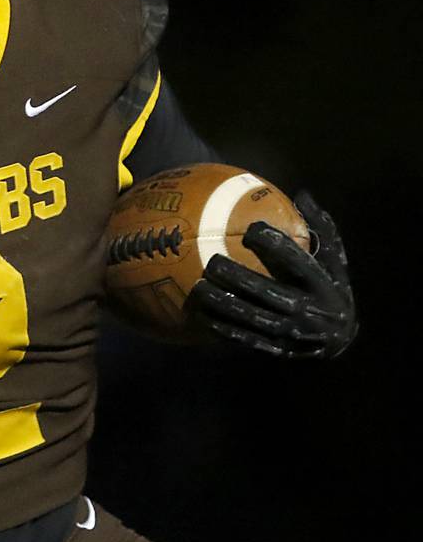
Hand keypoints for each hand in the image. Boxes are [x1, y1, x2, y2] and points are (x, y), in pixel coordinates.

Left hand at [188, 192, 356, 358]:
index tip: (252, 229)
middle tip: (212, 262)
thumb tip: (303, 194)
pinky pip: (248, 338)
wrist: (341, 340)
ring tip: (199, 287)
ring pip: (254, 317)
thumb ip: (323, 231)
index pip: (299, 262)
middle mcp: (309, 310)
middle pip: (270, 292)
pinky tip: (203, 316)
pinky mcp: (279, 348)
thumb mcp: (336, 262)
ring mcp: (293, 332)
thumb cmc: (332, 289)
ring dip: (225, 304)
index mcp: (324, 285)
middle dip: (239, 278)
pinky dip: (225, 328)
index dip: (276, 245)